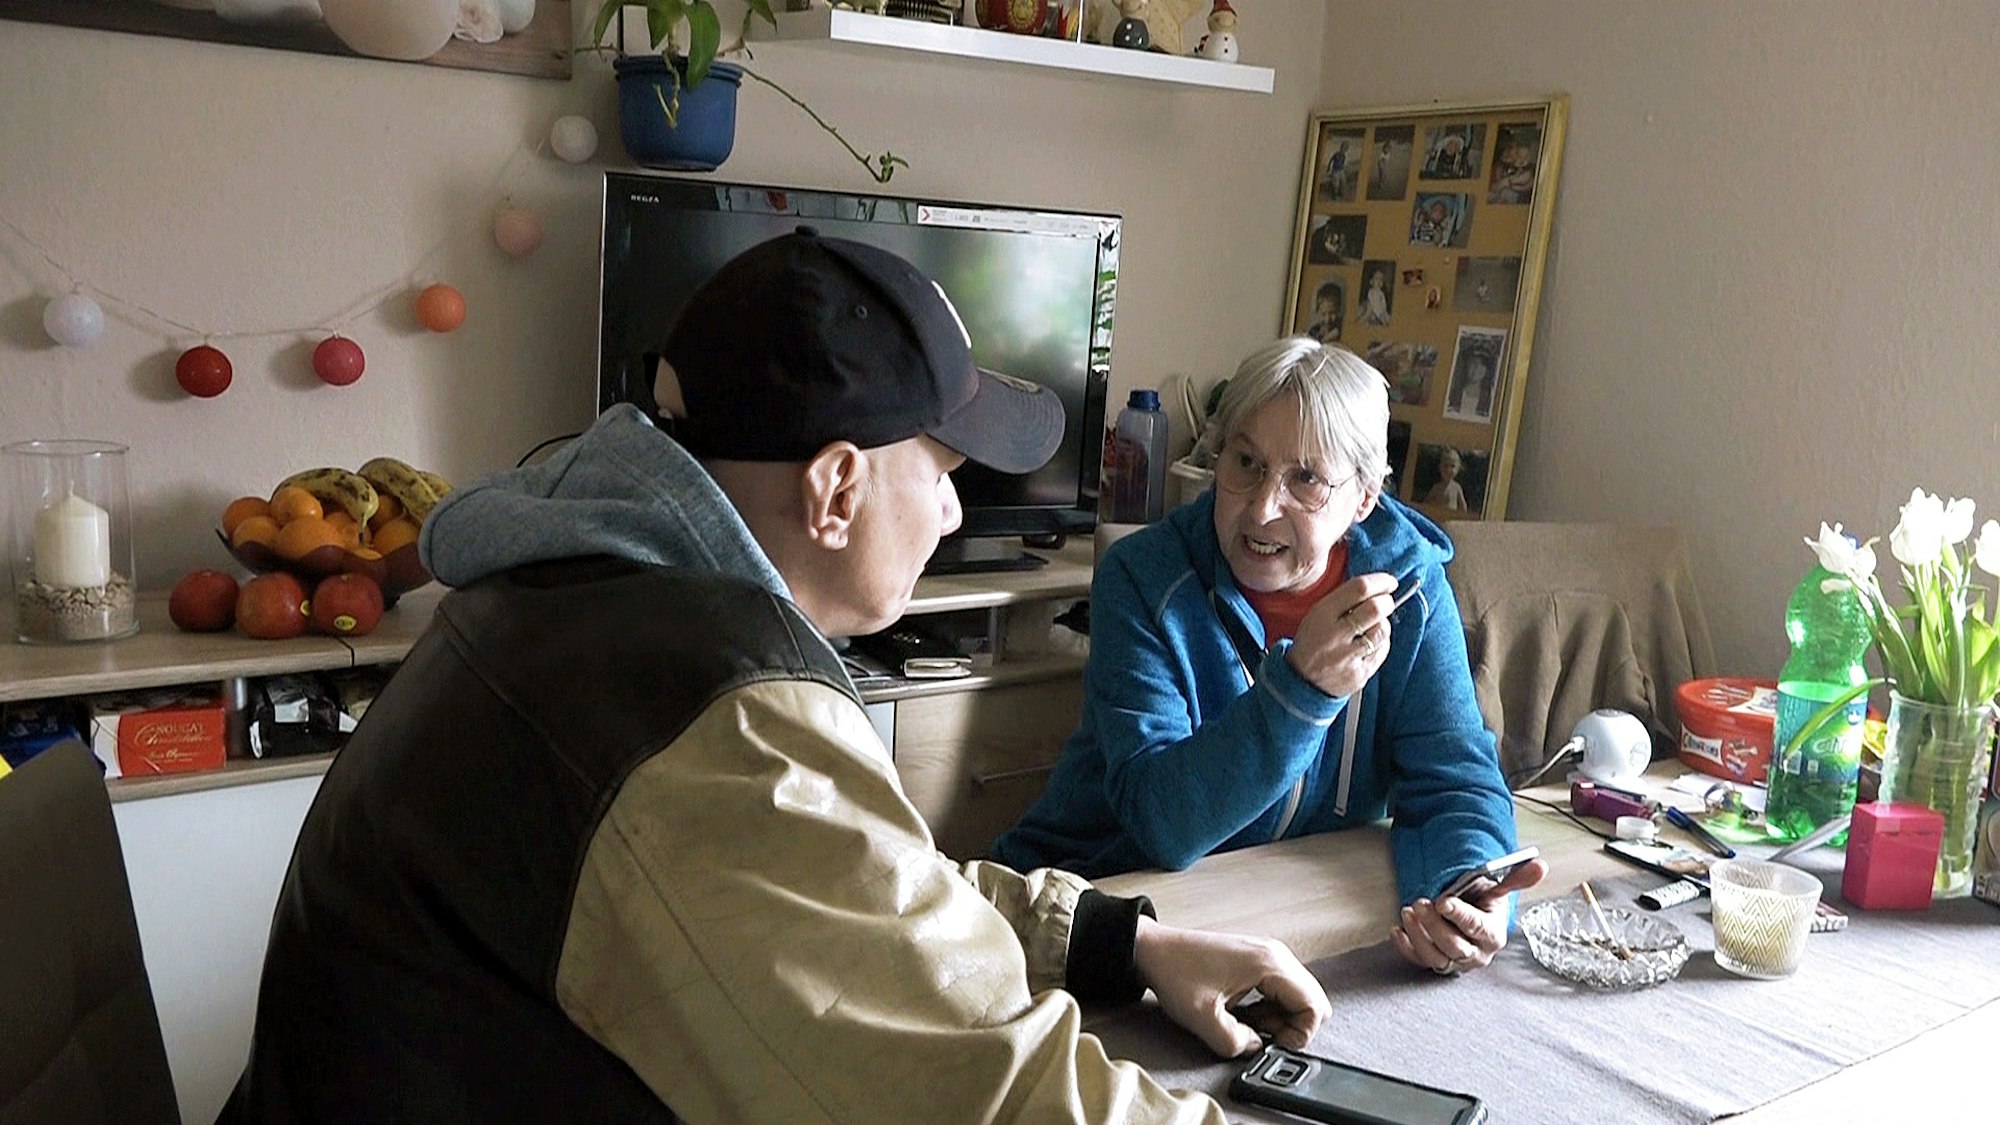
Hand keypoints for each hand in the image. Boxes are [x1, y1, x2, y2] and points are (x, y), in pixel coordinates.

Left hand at [1132, 917, 1329, 1057]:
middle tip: (1261, 1033)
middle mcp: (1275, 954)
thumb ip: (1236, 1044)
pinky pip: (1281, 988)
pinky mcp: (1257, 959)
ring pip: (1298, 995)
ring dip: (1281, 1016)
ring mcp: (1267, 954)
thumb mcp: (1203, 1020)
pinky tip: (1245, 1012)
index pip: (1314, 1006)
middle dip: (1293, 1026)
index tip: (1272, 1043)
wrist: (1154, 950)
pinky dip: (1271, 1006)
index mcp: (1269, 964)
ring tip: (1248, 1023)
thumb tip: (1257, 1047)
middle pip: (1312, 1000)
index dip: (1299, 1035)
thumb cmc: (1175, 973)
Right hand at [1287, 572, 1397, 697]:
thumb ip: (1344, 600)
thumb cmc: (1313, 642)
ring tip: (1372, 627)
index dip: (1381, 582)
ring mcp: (1347, 657)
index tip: (1389, 582)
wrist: (1301, 681)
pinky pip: (1382, 651)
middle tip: (1385, 603)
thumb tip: (1378, 588)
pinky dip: (1381, 643)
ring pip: (1382, 630)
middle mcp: (1334, 635)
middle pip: (1375, 608)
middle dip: (1387, 602)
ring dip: (1383, 624)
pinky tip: (1369, 644)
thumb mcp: (1318, 614)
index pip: (1359, 589)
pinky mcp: (1359, 674)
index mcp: (1322, 615)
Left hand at [1388, 858, 1547, 975]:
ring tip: (1407, 911)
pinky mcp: (1436, 963)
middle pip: (1454, 946)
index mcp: (1493, 935)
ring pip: (1435, 957)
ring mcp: (1455, 962)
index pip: (1476, 928)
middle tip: (1419, 903)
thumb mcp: (1498, 890)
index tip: (1442, 901)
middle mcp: (1476, 954)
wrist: (1472, 917)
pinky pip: (1419, 961)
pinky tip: (1397, 930)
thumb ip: (1515, 879)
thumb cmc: (1484, 903)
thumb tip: (1541, 865)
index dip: (1459, 915)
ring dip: (1418, 936)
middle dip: (1434, 925)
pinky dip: (1406, 947)